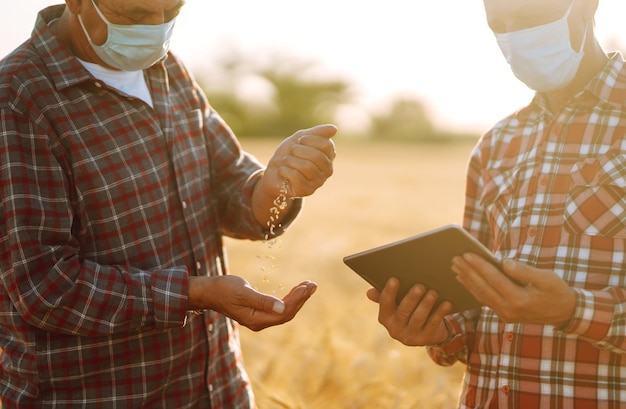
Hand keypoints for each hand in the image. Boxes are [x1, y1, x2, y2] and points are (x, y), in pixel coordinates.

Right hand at [188, 275, 316, 331]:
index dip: (297, 300)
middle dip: (301, 299)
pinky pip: (279, 308)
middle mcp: (260, 322)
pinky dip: (289, 298)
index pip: (284, 313)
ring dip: (297, 298)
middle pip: (287, 313)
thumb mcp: (243, 293)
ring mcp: (259, 318)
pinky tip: (296, 291)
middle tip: (312, 284)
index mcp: (256, 319)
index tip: (306, 286)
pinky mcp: (259, 312)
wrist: (209, 292)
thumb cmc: (223, 290)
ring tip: (308, 285)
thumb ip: (262, 301)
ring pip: (285, 311)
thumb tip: (282, 307)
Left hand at [261, 124, 336, 198]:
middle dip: (299, 150)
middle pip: (317, 156)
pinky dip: (284, 170)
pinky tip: (282, 171)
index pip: (327, 145)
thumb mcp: (301, 138)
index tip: (299, 140)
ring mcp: (318, 182)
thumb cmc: (289, 154)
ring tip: (286, 161)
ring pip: (306, 166)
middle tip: (291, 151)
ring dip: (290, 160)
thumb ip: (317, 132)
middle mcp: (327, 170)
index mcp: (329, 156)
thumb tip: (334, 129)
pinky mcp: (307, 191)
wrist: (273, 172)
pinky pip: (296, 176)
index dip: (310, 139)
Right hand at [366, 278, 452, 345]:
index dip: (389, 292)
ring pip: (418, 318)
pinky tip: (446, 303)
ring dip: (426, 304)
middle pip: (403, 311)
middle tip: (420, 286)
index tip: (395, 279)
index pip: (385, 304)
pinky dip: (440, 313)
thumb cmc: (408, 311)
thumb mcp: (396, 305)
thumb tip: (369, 292)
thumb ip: (384, 297)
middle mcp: (395, 330)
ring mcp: (410, 337)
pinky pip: (433, 324)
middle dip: (411, 298)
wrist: (426, 332)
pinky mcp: (425, 339)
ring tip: (433, 292)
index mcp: (385, 318)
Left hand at [452, 254, 575, 325]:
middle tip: (455, 258)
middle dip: (467, 272)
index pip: (494, 279)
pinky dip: (473, 288)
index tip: (467, 254)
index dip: (479, 265)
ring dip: (467, 280)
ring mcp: (505, 314)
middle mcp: (509, 309)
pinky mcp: (504, 315)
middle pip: (483, 287)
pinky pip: (485, 300)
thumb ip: (525, 271)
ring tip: (455, 266)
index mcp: (520, 300)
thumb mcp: (547, 278)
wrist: (564, 313)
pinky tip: (465, 279)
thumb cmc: (557, 291)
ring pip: (481, 295)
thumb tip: (505, 263)